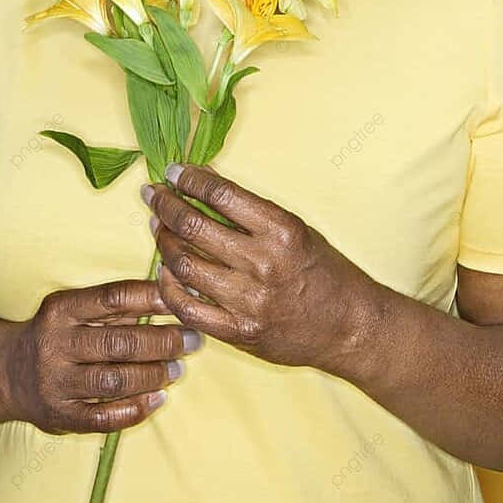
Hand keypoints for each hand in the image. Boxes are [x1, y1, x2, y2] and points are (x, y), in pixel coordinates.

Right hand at [0, 278, 203, 434]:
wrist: (5, 373)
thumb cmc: (56, 332)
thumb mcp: (73, 308)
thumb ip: (115, 305)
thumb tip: (169, 293)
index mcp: (62, 309)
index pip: (113, 298)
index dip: (151, 298)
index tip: (181, 299)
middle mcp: (57, 345)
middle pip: (119, 342)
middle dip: (163, 341)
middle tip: (192, 340)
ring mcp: (57, 383)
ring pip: (114, 380)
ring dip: (153, 374)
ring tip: (178, 369)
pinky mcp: (61, 415)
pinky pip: (104, 417)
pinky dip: (135, 409)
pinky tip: (157, 399)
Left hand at [143, 163, 375, 373]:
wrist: (350, 327)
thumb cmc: (326, 272)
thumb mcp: (296, 229)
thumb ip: (251, 213)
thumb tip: (206, 186)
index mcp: (281, 230)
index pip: (221, 194)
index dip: (190, 179)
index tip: (173, 171)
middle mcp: (262, 263)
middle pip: (194, 226)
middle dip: (165, 204)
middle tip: (152, 194)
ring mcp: (248, 300)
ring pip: (184, 263)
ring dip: (162, 240)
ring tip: (156, 227)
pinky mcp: (239, 331)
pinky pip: (188, 307)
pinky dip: (169, 286)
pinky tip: (164, 271)